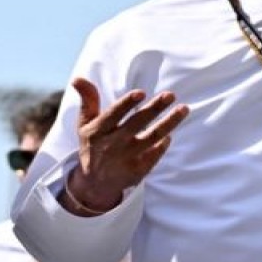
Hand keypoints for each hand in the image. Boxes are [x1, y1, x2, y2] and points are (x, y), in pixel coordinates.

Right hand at [64, 77, 188, 212]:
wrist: (94, 184)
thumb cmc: (92, 145)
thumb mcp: (85, 124)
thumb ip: (88, 100)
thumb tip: (77, 78)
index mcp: (98, 131)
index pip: (113, 115)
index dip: (126, 103)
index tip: (141, 93)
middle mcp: (112, 144)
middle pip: (137, 123)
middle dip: (155, 108)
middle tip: (170, 95)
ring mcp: (127, 158)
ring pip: (152, 137)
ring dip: (169, 123)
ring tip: (183, 109)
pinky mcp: (138, 170)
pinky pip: (155, 153)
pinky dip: (163, 143)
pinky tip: (170, 133)